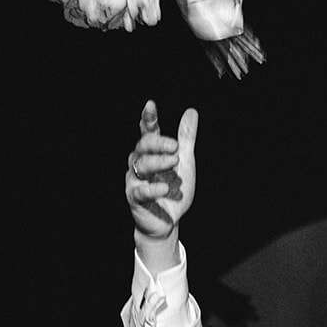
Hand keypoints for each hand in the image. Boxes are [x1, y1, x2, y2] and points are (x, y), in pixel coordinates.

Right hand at [125, 99, 198, 237]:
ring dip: (158, 162)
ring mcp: (135, 179)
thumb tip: (191, 111)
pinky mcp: (134, 198)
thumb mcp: (184, 162)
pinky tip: (164, 188)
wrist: (168, 221)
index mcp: (152, 152)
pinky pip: (140, 191)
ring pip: (141, 165)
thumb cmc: (173, 190)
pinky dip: (152, 188)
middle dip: (157, 143)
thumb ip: (186, 139)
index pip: (148, 131)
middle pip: (143, 146)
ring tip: (174, 162)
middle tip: (175, 146)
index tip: (150, 105)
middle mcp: (140, 162)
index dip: (148, 118)